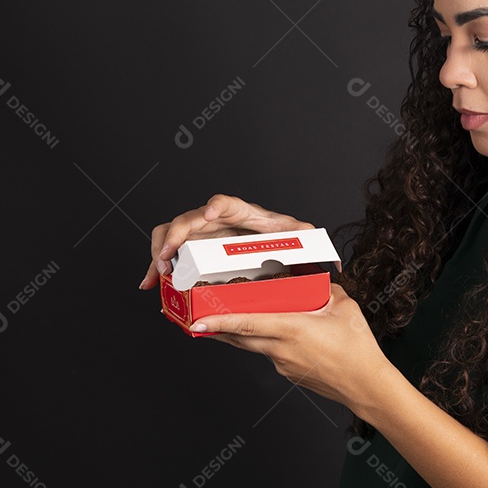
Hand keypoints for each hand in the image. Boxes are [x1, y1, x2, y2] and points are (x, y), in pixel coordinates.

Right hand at [140, 193, 311, 289]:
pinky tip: (151, 283)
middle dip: (176, 236)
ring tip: (158, 274)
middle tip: (169, 258)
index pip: (228, 204)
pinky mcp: (192, 249)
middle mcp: (219, 221)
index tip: (210, 216)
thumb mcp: (303, 241)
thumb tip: (336, 265)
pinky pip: (168, 252)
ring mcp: (202, 234)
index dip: (216, 207)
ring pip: (171, 233)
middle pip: (189, 219)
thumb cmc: (286, 240)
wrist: (274, 246)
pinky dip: (157, 266)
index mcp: (246, 215)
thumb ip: (318, 248)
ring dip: (160, 252)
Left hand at [189, 283, 391, 412]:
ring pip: (254, 345)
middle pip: (239, 338)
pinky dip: (265, 343)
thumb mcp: (345, 308)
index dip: (220, 322)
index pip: (247, 323)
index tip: (197, 321)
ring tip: (224, 323)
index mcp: (292, 329)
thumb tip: (315, 281)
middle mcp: (281, 349)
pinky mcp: (289, 373)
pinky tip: (275, 335)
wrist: (366, 386)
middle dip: (216, 329)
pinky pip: (270, 354)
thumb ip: (326, 290)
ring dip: (238, 335)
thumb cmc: (358, 349)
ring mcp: (283, 364)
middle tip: (196, 319)